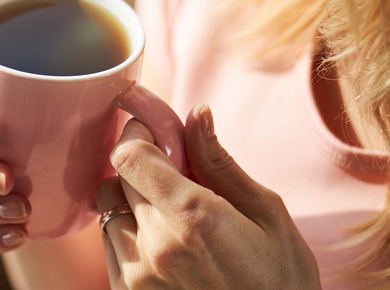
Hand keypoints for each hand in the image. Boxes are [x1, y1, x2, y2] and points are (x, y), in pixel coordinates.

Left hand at [95, 105, 320, 288]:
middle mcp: (154, 246)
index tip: (155, 132)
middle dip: (141, 166)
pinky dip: (129, 232)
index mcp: (191, 217)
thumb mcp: (267, 214)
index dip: (138, 135)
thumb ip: (220, 164)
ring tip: (171, 213)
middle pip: (116, 179)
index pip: (129, 156)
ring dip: (132, 201)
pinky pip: (111, 247)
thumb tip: (196, 116)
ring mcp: (137, 277)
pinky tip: (165, 242)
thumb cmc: (281, 281)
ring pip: (108, 212)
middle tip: (172, 172)